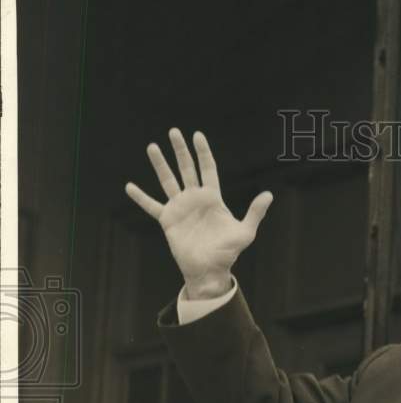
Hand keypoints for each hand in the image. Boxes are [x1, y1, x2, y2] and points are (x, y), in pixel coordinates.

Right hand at [125, 128, 272, 298]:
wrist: (209, 270)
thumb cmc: (228, 253)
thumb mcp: (245, 232)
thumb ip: (255, 213)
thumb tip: (269, 194)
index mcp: (212, 198)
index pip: (207, 169)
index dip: (203, 152)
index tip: (197, 135)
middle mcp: (195, 199)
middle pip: (186, 169)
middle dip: (180, 150)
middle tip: (174, 131)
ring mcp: (180, 208)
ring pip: (168, 181)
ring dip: (160, 164)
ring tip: (152, 147)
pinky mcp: (168, 220)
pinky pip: (151, 206)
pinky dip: (140, 197)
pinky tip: (129, 186)